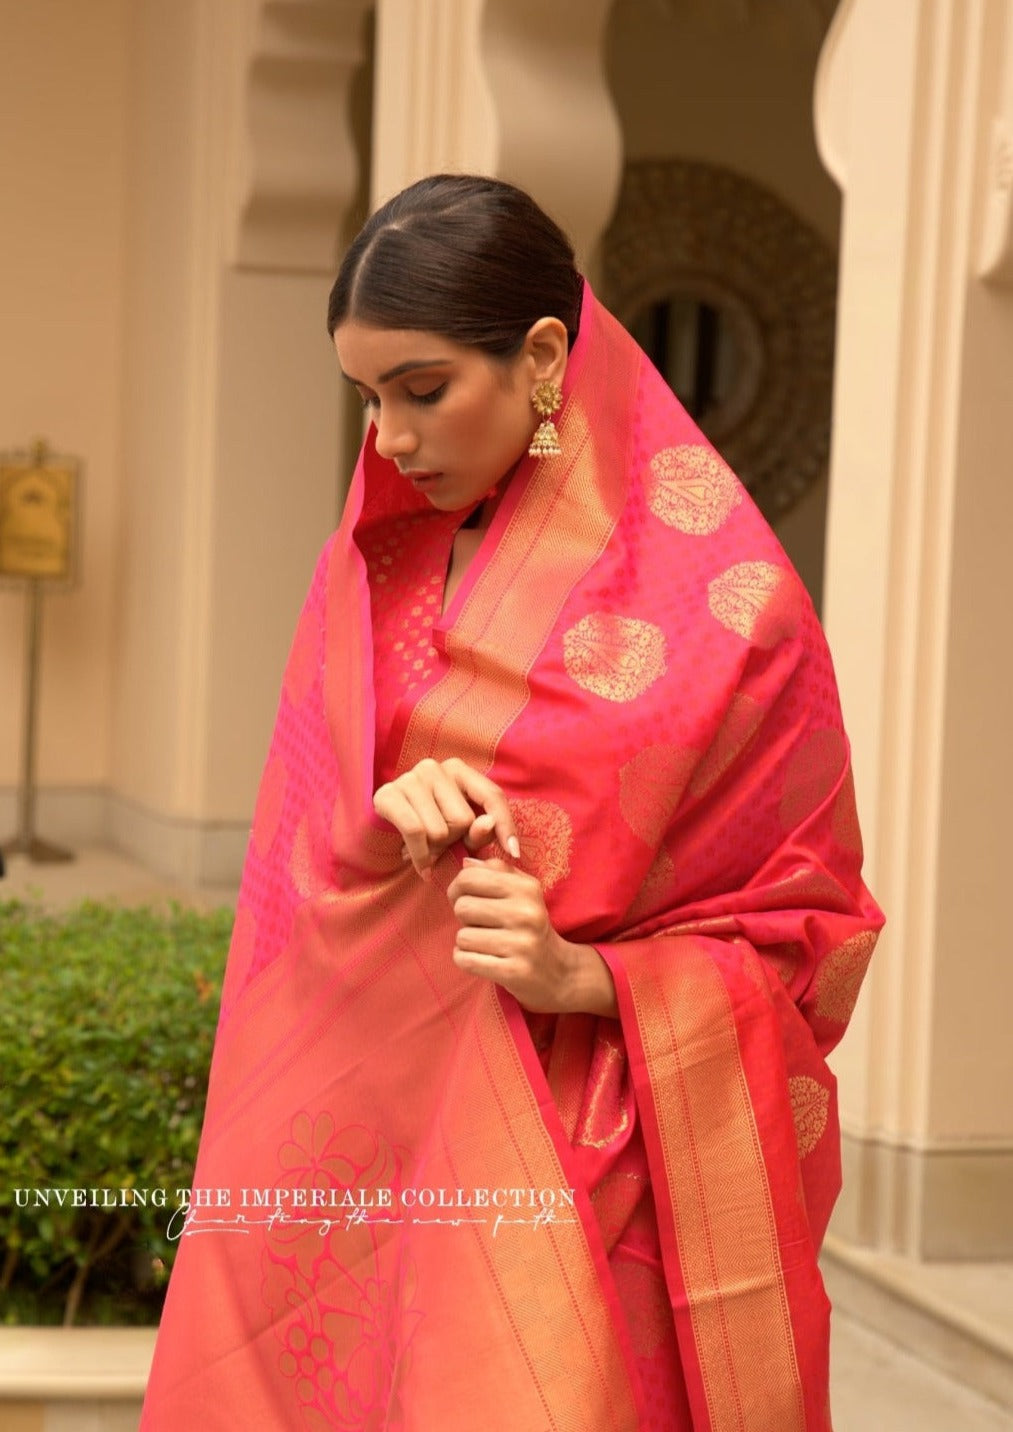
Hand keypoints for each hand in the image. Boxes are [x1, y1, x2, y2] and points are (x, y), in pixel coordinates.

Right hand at [373, 757, 519, 874]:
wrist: (384, 838)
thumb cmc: (431, 833)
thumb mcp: (463, 837)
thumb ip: (481, 832)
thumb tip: (488, 823)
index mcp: (459, 771)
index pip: (492, 795)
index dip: (506, 826)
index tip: (514, 853)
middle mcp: (434, 767)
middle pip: (464, 819)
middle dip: (455, 842)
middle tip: (442, 846)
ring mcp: (409, 778)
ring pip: (440, 830)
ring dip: (435, 851)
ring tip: (427, 849)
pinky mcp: (387, 795)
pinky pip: (415, 832)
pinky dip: (420, 856)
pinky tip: (421, 865)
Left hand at [446, 858, 617, 1016]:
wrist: (559, 972)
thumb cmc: (531, 927)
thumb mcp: (523, 892)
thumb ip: (496, 872)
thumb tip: (466, 862)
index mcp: (526, 888)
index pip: (469, 877)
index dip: (458, 889)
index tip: (468, 899)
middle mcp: (526, 913)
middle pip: (462, 907)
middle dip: (464, 918)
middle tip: (481, 925)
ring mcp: (521, 944)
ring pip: (462, 937)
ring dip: (468, 943)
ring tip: (487, 944)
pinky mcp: (513, 971)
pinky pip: (465, 960)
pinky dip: (466, 960)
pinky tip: (483, 959)